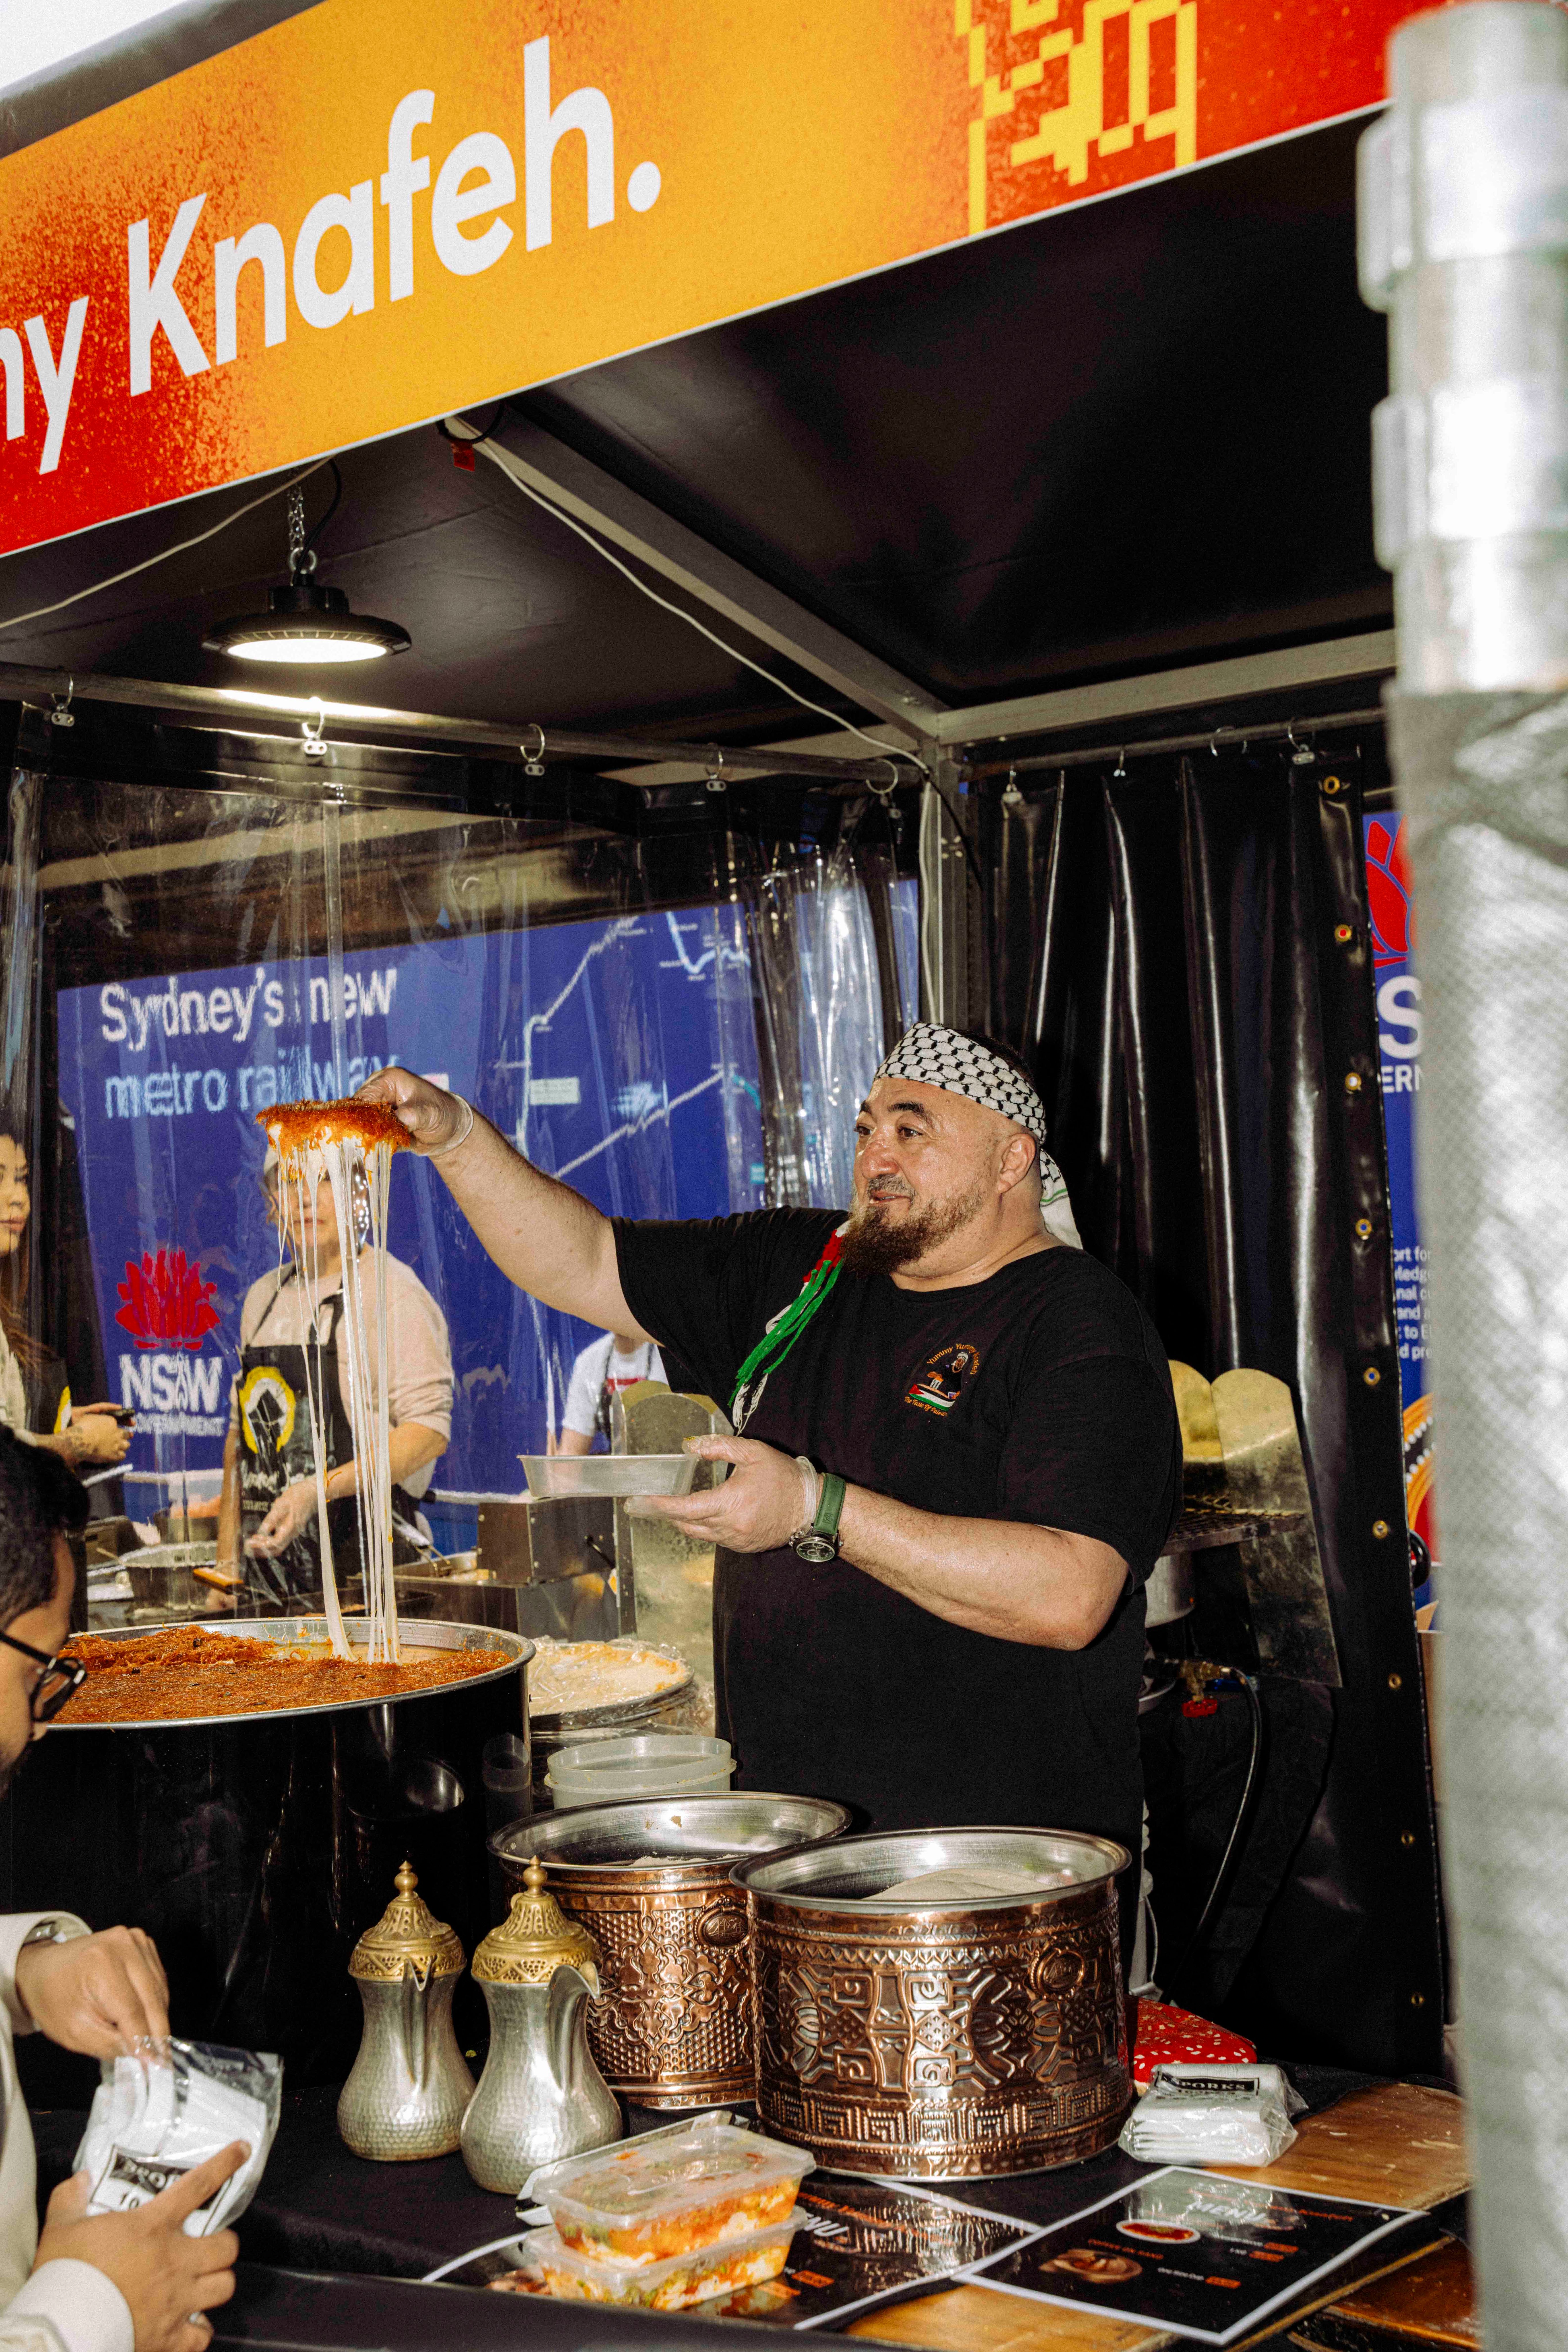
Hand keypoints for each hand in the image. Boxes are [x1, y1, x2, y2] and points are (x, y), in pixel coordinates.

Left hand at [16, 1925, 169, 2053]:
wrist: (45, 1968)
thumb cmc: (54, 1999)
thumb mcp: (74, 2032)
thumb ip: (110, 2045)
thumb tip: (144, 2057)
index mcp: (101, 1963)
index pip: (132, 2011)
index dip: (145, 2041)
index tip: (155, 2066)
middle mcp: (124, 1944)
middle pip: (152, 1999)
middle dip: (157, 2034)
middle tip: (161, 2063)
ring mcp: (135, 1940)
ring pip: (159, 1991)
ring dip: (158, 2019)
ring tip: (151, 2043)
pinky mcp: (142, 1943)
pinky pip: (158, 1980)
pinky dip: (155, 2003)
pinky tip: (146, 2018)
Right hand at [35, 2146, 245, 2351]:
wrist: (61, 2328)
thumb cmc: (64, 2274)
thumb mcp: (61, 2228)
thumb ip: (70, 2199)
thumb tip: (80, 2179)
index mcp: (153, 2227)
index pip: (198, 2185)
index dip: (225, 2164)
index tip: (242, 2150)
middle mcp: (174, 2261)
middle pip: (227, 2246)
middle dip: (224, 2244)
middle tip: (210, 2246)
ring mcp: (175, 2300)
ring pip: (224, 2286)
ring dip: (217, 2282)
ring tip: (204, 2282)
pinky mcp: (168, 2337)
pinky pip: (202, 2336)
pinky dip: (200, 2332)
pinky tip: (191, 2326)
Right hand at [68, 1414, 131, 1466]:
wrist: (79, 1441)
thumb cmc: (81, 1429)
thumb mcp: (89, 1418)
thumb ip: (97, 1419)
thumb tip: (98, 1421)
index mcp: (111, 1422)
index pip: (118, 1425)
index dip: (116, 1429)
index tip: (113, 1431)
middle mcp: (117, 1433)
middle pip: (126, 1434)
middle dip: (124, 1436)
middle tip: (120, 1439)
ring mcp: (116, 1444)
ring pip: (126, 1445)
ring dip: (122, 1446)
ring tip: (117, 1448)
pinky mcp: (114, 1455)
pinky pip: (122, 1456)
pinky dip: (119, 1456)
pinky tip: (115, 1456)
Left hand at [245, 1478, 318, 1556]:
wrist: (313, 1492)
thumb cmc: (298, 1496)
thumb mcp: (283, 1504)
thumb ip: (272, 1518)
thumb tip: (262, 1531)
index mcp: (290, 1527)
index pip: (275, 1543)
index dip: (261, 1545)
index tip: (249, 1543)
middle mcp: (292, 1533)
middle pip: (276, 1549)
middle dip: (261, 1550)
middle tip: (248, 1546)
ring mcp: (292, 1532)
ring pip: (278, 1547)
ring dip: (264, 1547)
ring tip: (252, 1542)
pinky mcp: (291, 1530)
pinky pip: (279, 1541)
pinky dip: (269, 1542)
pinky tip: (260, 1536)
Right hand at [356, 1068, 465, 1153]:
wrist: (450, 1129)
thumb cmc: (442, 1114)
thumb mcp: (427, 1114)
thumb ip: (408, 1117)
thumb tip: (388, 1124)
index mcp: (389, 1079)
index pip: (364, 1096)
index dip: (360, 1114)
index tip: (364, 1131)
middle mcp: (379, 1090)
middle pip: (358, 1109)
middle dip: (361, 1126)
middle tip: (369, 1141)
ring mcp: (378, 1106)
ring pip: (360, 1122)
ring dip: (366, 1135)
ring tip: (377, 1145)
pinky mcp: (380, 1121)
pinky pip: (368, 1132)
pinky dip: (372, 1141)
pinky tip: (379, 1148)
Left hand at [625, 1436, 805, 1554]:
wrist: (811, 1507)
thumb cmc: (783, 1477)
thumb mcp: (753, 1453)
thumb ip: (720, 1447)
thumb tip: (690, 1446)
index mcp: (731, 1503)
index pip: (685, 1508)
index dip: (660, 1505)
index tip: (639, 1502)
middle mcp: (730, 1527)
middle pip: (686, 1524)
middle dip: (665, 1513)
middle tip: (647, 1504)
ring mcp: (736, 1540)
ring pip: (698, 1534)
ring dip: (683, 1521)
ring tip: (670, 1507)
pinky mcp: (743, 1547)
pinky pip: (714, 1539)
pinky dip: (703, 1527)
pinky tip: (701, 1514)